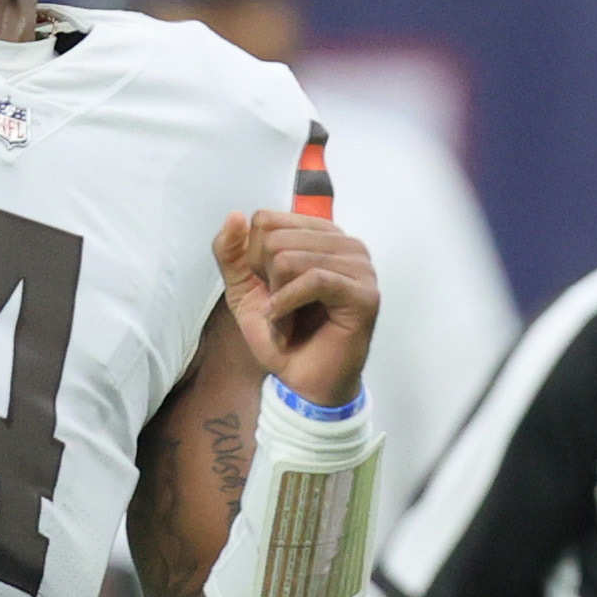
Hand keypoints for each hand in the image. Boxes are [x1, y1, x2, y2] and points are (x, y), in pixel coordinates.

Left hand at [212, 209, 376, 409]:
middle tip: (280, 308)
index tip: (269, 287)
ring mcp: (360, 267)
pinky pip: (314, 280)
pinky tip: (286, 325)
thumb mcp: (244, 289)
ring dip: (277, 299)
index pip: (267, 219)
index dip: (254, 258)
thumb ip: (231, 252)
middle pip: (275, 239)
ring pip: (291, 258)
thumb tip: (234, 215)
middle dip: (266, 281)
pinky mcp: (364, 294)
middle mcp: (345, 243)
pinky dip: (288, 305)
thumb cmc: (282, 335)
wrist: (302, 381)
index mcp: (320, 234)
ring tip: (287, 320)